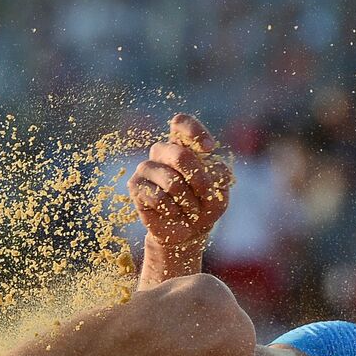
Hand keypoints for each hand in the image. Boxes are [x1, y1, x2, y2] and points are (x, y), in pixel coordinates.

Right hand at [127, 113, 234, 252]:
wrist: (188, 232)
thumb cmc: (205, 205)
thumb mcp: (220, 190)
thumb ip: (218, 174)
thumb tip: (207, 160)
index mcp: (183, 145)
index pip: (180, 123)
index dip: (194, 132)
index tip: (208, 149)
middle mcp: (162, 151)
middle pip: (180, 155)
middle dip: (199, 181)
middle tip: (205, 196)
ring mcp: (146, 167)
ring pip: (171, 181)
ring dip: (188, 201)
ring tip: (189, 209)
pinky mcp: (135, 185)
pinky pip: (157, 196)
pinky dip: (172, 210)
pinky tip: (173, 213)